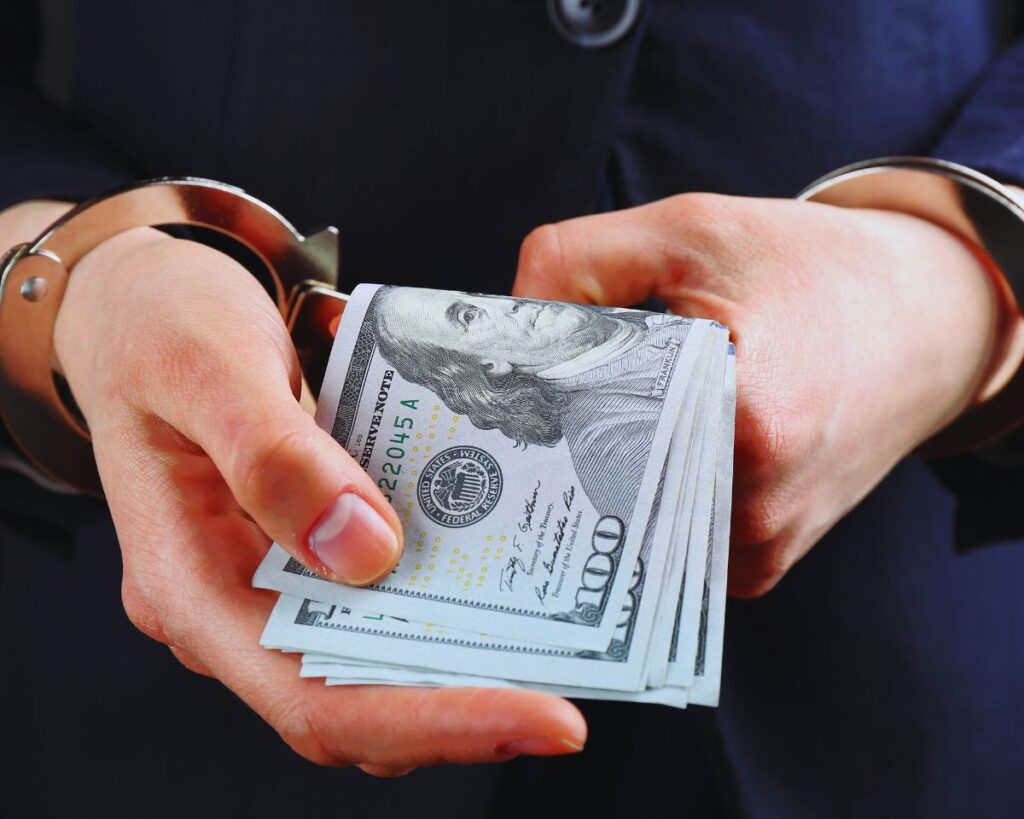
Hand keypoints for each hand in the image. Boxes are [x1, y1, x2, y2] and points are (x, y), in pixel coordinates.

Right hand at [39, 222, 583, 773]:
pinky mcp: (300, 550)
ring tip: (560, 636)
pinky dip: (438, 597)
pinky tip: (503, 567)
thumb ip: (274, 457)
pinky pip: (375, 597)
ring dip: (461, 656)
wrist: (137, 298)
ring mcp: (266, 582)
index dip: (431, 722)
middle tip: (576, 684)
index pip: (312, 698)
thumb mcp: (204, 366)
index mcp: (186, 583)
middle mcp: (228, 606)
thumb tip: (365, 554)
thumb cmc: (156, 321)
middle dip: (465, 701)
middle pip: (353, 695)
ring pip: (370, 656)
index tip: (543, 718)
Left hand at [512, 193, 1022, 596]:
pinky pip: (665, 538)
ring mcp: (760, 545)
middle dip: (560, 439)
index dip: (535, 400)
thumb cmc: (811, 270)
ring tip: (611, 415)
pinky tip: (657, 446)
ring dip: (604, 470)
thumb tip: (504, 325)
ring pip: (626, 518)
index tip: (503, 385)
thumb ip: (578, 261)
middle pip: (598, 484)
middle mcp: (756, 502)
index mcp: (743, 415)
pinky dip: (645, 494)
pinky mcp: (762, 562)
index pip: (583, 428)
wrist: (925, 322)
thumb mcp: (691, 230)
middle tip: (537, 401)